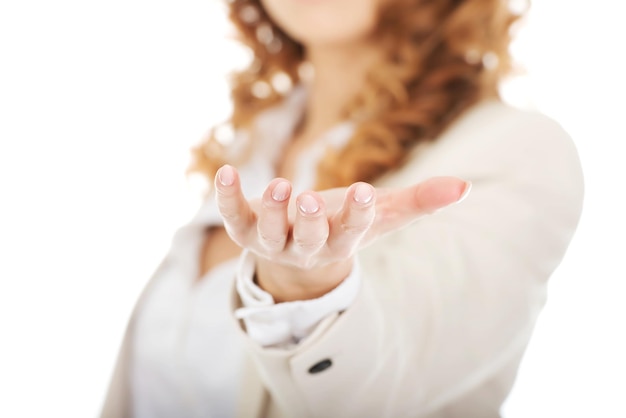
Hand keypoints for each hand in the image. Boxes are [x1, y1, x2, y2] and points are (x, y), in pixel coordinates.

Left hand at [214, 165, 469, 300]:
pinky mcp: (244, 226)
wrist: (300, 252)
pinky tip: (225, 171)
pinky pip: (232, 215)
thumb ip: (419, 201)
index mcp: (339, 243)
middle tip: (311, 199)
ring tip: (280, 186)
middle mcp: (304, 247)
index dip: (357, 216)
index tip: (364, 193)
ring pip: (267, 233)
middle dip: (310, 221)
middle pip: (308, 240)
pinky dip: (226, 196)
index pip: (351, 233)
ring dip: (271, 211)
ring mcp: (271, 240)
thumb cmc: (345, 226)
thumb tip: (466, 187)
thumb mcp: (381, 215)